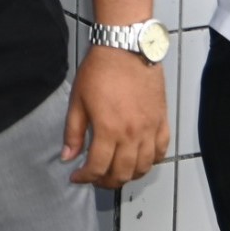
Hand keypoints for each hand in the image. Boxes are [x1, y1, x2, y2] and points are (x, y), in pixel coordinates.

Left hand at [63, 46, 169, 187]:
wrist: (126, 48)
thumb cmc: (99, 70)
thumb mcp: (77, 100)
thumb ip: (73, 132)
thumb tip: (67, 157)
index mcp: (108, 130)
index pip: (97, 167)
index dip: (85, 177)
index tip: (77, 177)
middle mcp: (132, 135)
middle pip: (122, 173)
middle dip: (106, 181)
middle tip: (95, 178)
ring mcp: (150, 129)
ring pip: (144, 167)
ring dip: (128, 176)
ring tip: (115, 172)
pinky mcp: (162, 121)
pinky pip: (161, 151)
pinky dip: (151, 161)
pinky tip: (139, 160)